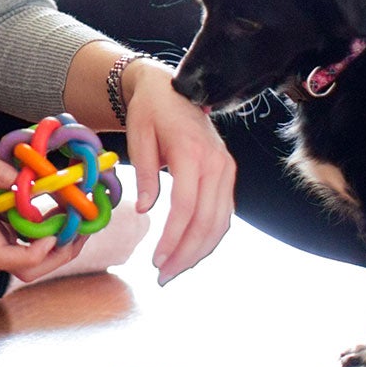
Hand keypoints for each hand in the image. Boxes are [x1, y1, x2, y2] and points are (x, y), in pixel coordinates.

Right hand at [0, 129, 87, 282]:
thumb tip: (17, 177)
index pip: (3, 258)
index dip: (32, 255)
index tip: (53, 234)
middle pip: (23, 268)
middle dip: (55, 257)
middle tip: (80, 232)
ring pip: (30, 255)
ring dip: (59, 244)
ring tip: (80, 218)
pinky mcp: (0, 220)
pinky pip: (30, 235)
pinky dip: (51, 226)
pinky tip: (65, 204)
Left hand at [121, 62, 235, 284]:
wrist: (171, 89)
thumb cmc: (150, 110)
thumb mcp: (138, 136)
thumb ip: (144, 174)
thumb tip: (145, 210)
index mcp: (193, 153)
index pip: (186, 205)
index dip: (173, 237)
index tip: (156, 260)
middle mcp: (217, 163)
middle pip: (207, 220)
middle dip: (186, 253)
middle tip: (163, 277)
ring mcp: (226, 170)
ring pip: (220, 222)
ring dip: (199, 252)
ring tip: (174, 271)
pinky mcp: (227, 175)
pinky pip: (223, 214)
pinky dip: (208, 237)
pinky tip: (190, 252)